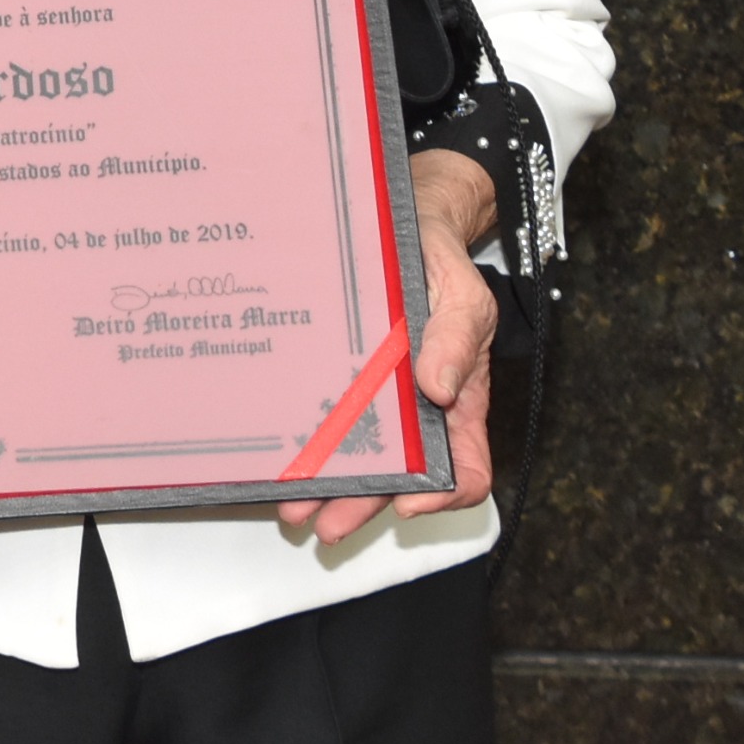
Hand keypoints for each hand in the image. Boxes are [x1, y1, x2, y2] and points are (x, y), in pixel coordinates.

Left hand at [279, 148, 498, 545]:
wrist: (405, 219)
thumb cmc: (442, 262)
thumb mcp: (463, 292)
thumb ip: (458, 335)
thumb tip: (441, 386)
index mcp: (457, 399)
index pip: (465, 468)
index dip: (442, 496)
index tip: (408, 503)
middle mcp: (414, 408)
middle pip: (396, 476)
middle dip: (360, 505)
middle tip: (322, 523)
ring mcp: (373, 395)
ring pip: (354, 454)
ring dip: (325, 485)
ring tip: (290, 504)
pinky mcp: (337, 375)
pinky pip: (321, 414)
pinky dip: (304, 441)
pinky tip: (277, 452)